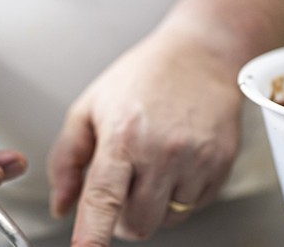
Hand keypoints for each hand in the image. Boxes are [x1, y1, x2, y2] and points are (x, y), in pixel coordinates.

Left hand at [48, 27, 241, 244]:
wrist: (200, 55)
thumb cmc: (142, 77)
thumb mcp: (91, 106)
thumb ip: (67, 158)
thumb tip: (62, 205)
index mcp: (125, 135)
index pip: (103, 199)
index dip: (92, 234)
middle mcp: (163, 151)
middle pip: (138, 224)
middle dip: (123, 218)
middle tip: (122, 188)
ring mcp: (198, 160)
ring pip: (168, 219)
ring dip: (153, 206)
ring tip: (152, 166)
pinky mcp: (222, 164)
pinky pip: (195, 205)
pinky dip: (179, 195)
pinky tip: (176, 162)